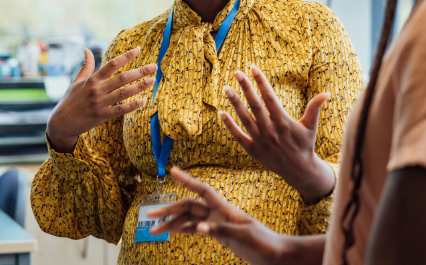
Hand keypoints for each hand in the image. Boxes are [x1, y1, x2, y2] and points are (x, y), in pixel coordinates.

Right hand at [46, 47, 156, 152]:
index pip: (112, 64)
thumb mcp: (76, 81)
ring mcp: (100, 103)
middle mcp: (97, 90)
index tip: (138, 49)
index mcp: (92, 79)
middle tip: (154, 66)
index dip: (126, 56)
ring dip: (140, 86)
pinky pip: (120, 110)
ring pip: (124, 93)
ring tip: (152, 80)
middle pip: (122, 78)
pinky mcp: (101, 116)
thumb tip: (86, 49)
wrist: (61, 122)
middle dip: (140, 71)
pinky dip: (132, 106)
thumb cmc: (70, 100)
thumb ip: (86, 66)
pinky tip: (143, 101)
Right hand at [148, 167, 285, 264]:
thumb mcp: (243, 236)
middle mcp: (217, 213)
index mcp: (224, 209)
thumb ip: (220, 230)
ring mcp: (216, 223)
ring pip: (188, 219)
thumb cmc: (263, 243)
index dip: (187, 180)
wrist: (275, 255)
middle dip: (169, 209)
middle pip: (188, 206)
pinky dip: (181, 230)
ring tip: (154, 231)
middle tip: (150, 214)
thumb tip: (198, 228)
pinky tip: (171, 232)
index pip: (202, 190)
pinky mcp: (217, 234)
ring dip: (171, 223)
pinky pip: (194, 229)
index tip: (172, 171)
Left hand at [221, 66, 334, 203]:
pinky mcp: (253, 151)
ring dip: (235, 103)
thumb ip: (315, 108)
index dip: (261, 82)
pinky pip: (239, 136)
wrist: (299, 170)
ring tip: (227, 88)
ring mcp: (261, 141)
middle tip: (237, 72)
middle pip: (255, 106)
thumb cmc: (305, 144)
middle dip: (246, 88)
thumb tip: (327, 93)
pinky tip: (221, 113)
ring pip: (245, 119)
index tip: (253, 68)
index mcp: (284, 122)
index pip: (270, 97)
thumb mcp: (311, 126)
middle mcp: (271, 131)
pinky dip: (229, 126)